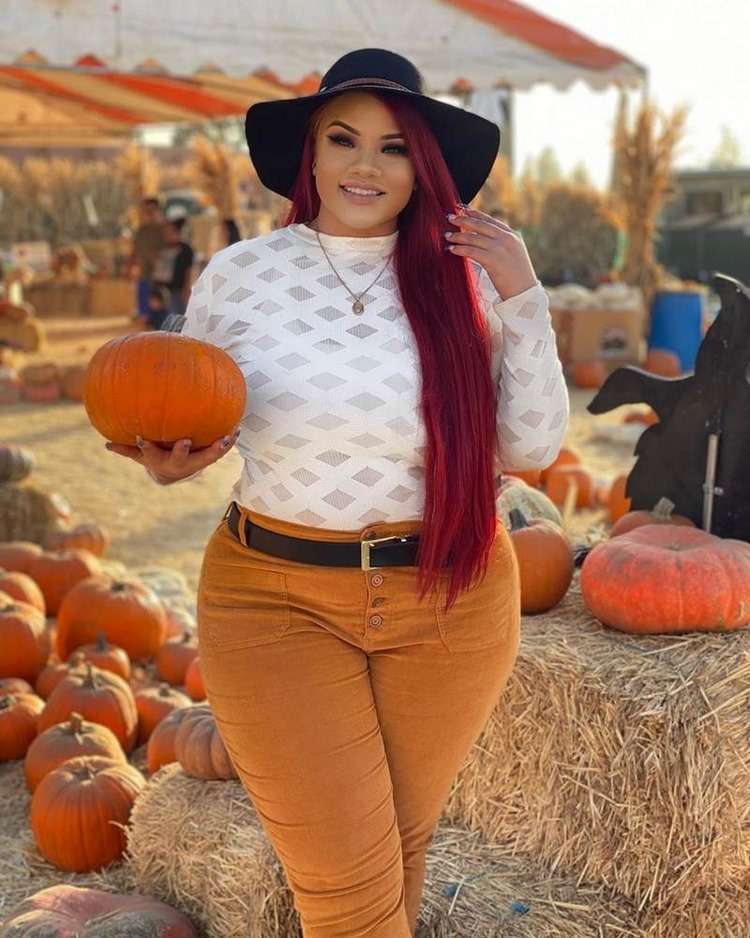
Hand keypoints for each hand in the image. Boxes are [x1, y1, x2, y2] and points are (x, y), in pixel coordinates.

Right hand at [105, 429, 240, 482]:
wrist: (176, 473)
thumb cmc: (156, 458)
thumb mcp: (141, 456)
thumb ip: (126, 450)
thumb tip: (106, 444)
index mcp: (162, 462)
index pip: (152, 454)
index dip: (147, 447)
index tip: (142, 438)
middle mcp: (180, 464)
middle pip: (182, 459)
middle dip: (181, 451)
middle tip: (185, 441)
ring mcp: (197, 462)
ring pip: (208, 457)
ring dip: (218, 448)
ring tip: (227, 436)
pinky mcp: (209, 458)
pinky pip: (221, 450)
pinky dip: (229, 441)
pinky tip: (237, 428)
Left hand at [445, 206, 537, 299]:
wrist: (524, 292)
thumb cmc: (517, 277)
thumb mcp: (513, 254)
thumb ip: (501, 244)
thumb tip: (483, 239)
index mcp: (512, 235)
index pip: (490, 220)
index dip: (475, 213)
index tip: (462, 208)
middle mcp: (506, 239)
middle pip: (480, 225)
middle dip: (463, 220)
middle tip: (449, 217)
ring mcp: (500, 249)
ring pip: (474, 238)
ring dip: (458, 236)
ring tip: (447, 235)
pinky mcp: (493, 260)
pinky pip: (472, 251)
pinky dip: (460, 249)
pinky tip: (451, 249)